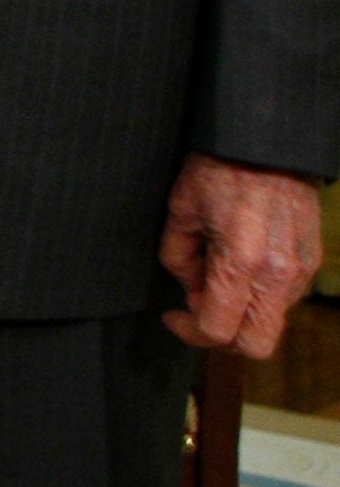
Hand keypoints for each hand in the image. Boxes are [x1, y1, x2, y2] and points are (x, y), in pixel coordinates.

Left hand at [160, 152, 322, 359]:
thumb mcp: (181, 212)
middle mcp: (279, 274)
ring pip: (273, 322)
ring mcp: (302, 270)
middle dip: (223, 337)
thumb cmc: (218, 170)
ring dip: (242, 313)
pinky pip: (286, 298)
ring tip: (218, 275)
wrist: (266, 142)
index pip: (219, 329)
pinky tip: (241, 266)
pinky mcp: (313, 261)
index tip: (174, 317)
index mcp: (242, 262)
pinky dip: (260, 295)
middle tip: (198, 309)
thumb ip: (179, 260)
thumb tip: (191, 292)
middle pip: (257, 344)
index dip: (190, 332)